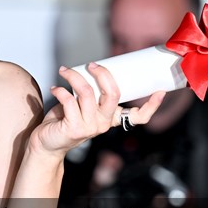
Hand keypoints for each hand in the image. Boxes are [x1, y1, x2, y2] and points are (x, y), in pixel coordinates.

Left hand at [35, 63, 164, 155]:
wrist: (47, 143)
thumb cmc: (66, 120)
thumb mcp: (84, 106)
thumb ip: (92, 93)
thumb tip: (93, 69)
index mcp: (111, 118)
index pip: (138, 117)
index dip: (151, 106)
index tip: (160, 92)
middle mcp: (103, 123)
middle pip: (113, 94)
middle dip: (103, 73)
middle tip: (92, 64)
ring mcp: (90, 127)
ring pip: (87, 92)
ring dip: (73, 76)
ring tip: (64, 71)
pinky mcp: (74, 128)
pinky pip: (69, 100)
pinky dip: (60, 90)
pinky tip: (55, 88)